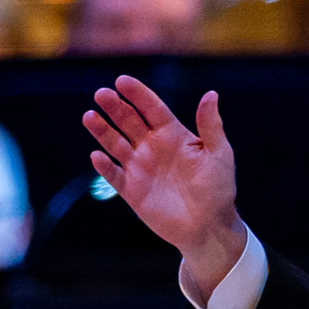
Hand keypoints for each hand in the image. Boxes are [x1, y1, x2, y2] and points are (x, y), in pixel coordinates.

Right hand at [83, 77, 251, 300]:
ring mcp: (141, 168)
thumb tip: (211, 94)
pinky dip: (105, 167)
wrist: (210, 227)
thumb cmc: (218, 189)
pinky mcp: (133, 191)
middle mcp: (152, 147)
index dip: (137, 95)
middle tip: (101, 94)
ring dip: (102, 131)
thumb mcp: (219, 154)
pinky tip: (97, 156)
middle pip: (129, 121)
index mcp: (173, 134)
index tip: (122, 81)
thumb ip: (211, 126)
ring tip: (89, 116)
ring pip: (115, 144)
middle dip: (115, 107)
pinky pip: (114, 176)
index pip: (151, 108)